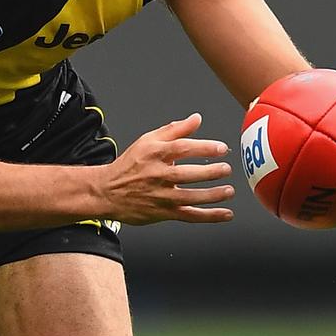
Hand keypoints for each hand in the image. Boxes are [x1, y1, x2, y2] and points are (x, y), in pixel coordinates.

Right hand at [102, 113, 233, 224]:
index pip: (183, 148)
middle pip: (188, 174)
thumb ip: (174, 130)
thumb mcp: (147, 140)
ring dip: (213, 195)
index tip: (221, 148)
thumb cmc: (130, 164)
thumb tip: (196, 119)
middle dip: (211, 172)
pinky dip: (209, 216)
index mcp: (155, 154)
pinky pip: (190, 215)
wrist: (107, 191)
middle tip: (226, 169)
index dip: (204, 148)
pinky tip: (225, 213)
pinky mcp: (163, 213)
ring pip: (191, 197)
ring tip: (229, 190)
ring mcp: (161, 196)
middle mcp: (158, 175)